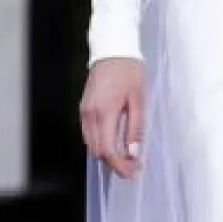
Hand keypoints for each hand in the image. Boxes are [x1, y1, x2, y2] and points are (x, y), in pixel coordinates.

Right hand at [80, 57, 145, 178]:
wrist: (113, 50)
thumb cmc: (129, 71)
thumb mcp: (139, 100)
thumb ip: (135, 129)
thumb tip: (133, 153)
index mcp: (104, 113)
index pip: (108, 150)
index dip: (120, 166)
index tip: (133, 171)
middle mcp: (89, 115)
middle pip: (97, 151)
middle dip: (114, 164)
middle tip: (133, 168)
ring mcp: (84, 112)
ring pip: (91, 144)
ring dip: (107, 156)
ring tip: (126, 159)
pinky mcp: (84, 108)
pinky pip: (89, 134)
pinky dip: (100, 143)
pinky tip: (115, 144)